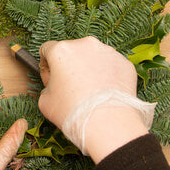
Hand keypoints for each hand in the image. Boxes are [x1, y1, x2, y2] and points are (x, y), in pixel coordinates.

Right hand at [38, 36, 147, 162]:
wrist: (107, 125)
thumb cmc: (74, 113)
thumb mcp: (45, 101)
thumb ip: (47, 85)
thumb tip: (54, 84)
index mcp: (62, 51)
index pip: (47, 49)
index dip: (47, 65)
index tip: (51, 78)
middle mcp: (85, 45)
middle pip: (72, 51)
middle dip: (69, 66)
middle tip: (71, 88)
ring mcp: (107, 52)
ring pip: (93, 57)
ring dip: (89, 69)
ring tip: (90, 92)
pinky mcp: (124, 63)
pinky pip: (111, 66)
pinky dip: (107, 76)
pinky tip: (104, 93)